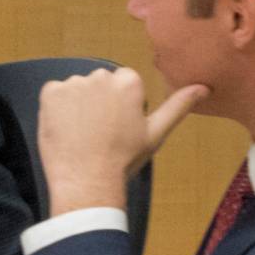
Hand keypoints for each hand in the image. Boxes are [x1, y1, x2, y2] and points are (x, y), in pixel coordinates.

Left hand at [34, 68, 207, 217]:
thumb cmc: (125, 159)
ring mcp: (73, 82)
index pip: (123, 85)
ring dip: (77, 106)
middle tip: (100, 134)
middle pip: (99, 85)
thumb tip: (204, 87)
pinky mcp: (50, 93)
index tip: (118, 129)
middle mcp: (101, 74)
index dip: (121, 108)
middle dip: (99, 103)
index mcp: (129, 80)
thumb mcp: (156, 133)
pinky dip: (56, 109)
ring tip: (82, 135)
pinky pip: (53, 95)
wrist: (88, 181)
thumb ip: (178, 106)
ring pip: (76, 90)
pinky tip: (65, 130)